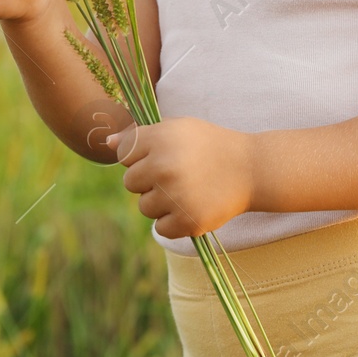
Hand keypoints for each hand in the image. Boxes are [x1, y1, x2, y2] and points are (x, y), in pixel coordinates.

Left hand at [107, 119, 255, 239]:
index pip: (124, 154)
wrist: (251, 168)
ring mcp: (174, 196)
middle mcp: (163, 167)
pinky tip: (192, 205)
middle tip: (177, 174)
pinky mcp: (186, 221)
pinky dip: (174, 222)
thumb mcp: (178, 128)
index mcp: (159, 139)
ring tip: (187, 189)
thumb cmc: (210, 145)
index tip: (163, 154)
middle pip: (130, 183)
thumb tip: (106, 142)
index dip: (142, 155)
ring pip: (144, 207)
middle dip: (148, 180)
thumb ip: (141, 135)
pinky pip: (160, 228)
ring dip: (160, 202)